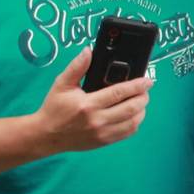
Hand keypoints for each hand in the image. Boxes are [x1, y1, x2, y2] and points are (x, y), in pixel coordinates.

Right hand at [34, 49, 150, 153]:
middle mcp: (97, 120)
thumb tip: (89, 51)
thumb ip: (77, 67)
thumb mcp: (62, 84)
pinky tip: (133, 114)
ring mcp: (101, 134)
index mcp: (88, 104)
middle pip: (131, 108)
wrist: (45, 135)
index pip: (120, 92)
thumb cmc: (54, 108)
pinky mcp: (103, 142)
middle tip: (146, 90)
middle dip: (143, 97)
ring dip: (141, 110)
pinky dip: (135, 123)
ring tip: (140, 101)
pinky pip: (127, 133)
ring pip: (133, 123)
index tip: (148, 80)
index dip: (137, 85)